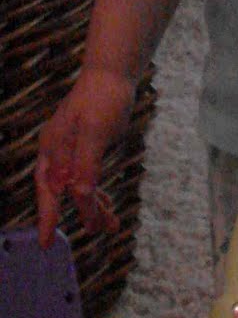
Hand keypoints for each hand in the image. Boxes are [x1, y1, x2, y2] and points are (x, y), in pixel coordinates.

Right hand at [35, 68, 133, 247]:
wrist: (112, 74)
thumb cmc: (102, 99)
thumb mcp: (96, 132)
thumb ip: (86, 164)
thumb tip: (79, 194)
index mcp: (53, 149)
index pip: (50, 190)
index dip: (48, 217)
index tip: (45, 243)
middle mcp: (57, 152)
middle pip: (64, 192)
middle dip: (81, 213)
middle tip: (99, 231)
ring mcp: (70, 149)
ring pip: (79, 186)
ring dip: (94, 205)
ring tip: (112, 225)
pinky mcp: (85, 147)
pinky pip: (87, 176)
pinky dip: (96, 191)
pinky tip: (105, 202)